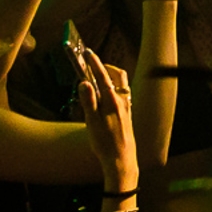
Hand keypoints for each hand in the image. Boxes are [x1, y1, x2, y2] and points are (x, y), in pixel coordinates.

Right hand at [75, 47, 137, 191]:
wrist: (122, 160)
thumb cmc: (105, 143)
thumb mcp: (92, 123)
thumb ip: (88, 101)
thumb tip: (84, 82)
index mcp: (112, 101)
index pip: (102, 76)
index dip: (94, 63)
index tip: (87, 52)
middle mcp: (122, 100)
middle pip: (117, 75)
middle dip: (105, 67)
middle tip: (92, 63)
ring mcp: (127, 106)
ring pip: (121, 84)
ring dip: (110, 76)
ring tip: (97, 77)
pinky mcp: (128, 114)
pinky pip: (123, 93)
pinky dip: (114, 87)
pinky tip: (106, 95)